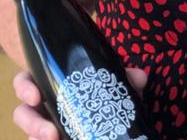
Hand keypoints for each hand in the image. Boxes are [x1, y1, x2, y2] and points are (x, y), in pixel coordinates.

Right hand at [13, 67, 146, 139]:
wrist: (110, 117)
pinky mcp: (52, 138)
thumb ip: (124, 79)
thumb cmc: (102, 94)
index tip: (35, 97)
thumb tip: (138, 77)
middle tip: (51, 133)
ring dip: (39, 138)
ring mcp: (45, 126)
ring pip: (31, 134)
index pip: (26, 82)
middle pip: (23, 114)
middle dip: (33, 124)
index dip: (25, 88)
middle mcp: (42, 107)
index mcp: (50, 85)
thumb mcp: (113, 85)